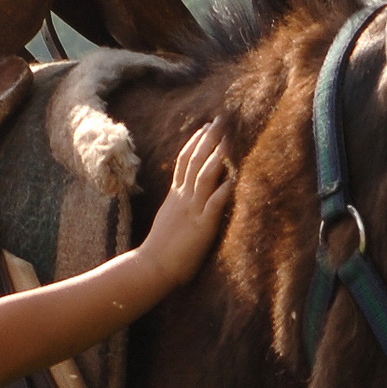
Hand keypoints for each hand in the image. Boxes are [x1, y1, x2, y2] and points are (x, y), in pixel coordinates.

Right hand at [137, 124, 235, 280]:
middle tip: (221, 120)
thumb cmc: (161, 249)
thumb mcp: (169, 219)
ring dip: (217, 156)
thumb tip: (185, 196)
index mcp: (175, 196)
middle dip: (208, 139)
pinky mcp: (201, 226)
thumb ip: (178, 205)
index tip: (205, 127)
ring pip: (203, 176)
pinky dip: (224, 190)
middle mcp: (183, 198)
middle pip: (194, 161)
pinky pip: (213, 204)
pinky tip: (235, 177)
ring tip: (229, 139)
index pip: (184, 161)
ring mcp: (191, 210)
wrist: (150, 268)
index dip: (195, 142)